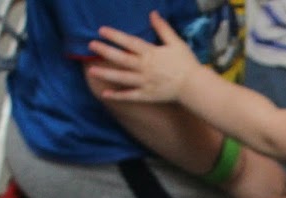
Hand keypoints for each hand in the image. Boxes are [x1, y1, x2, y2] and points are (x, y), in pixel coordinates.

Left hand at [87, 11, 201, 102]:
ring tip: (91, 70)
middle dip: (106, 52)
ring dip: (106, 74)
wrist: (194, 86)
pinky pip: (130, 96)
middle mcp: (145, 68)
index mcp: (151, 54)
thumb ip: (163, 29)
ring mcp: (145, 83)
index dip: (115, 36)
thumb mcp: (176, 43)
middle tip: (91, 46)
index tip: (101, 30)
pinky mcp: (147, 95)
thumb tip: (153, 13)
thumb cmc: (186, 64)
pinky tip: (105, 94)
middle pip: (122, 59)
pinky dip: (118, 96)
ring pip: (122, 77)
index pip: (130, 43)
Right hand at [224, 151, 285, 197]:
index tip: (278, 195)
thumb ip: (252, 166)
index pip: (283, 183)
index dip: (281, 191)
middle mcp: (280, 183)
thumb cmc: (234, 155)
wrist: (231, 160)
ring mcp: (274, 196)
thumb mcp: (249, 158)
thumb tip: (244, 169)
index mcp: (276, 170)